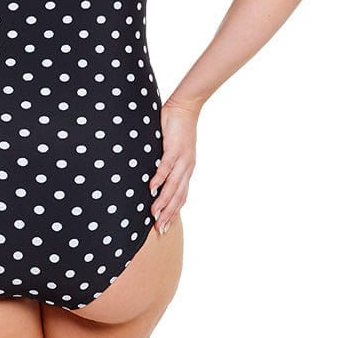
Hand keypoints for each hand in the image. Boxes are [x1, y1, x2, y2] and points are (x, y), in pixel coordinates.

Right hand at [150, 98, 198, 233]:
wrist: (185, 108)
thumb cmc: (175, 128)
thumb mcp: (172, 150)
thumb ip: (164, 163)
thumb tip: (150, 176)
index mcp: (186, 170)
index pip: (181, 197)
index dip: (174, 213)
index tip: (164, 227)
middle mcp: (186, 168)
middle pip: (178, 197)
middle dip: (168, 214)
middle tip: (159, 229)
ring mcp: (182, 159)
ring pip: (173, 186)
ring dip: (163, 201)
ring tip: (154, 214)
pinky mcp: (174, 148)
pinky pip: (166, 167)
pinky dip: (159, 178)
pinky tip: (152, 188)